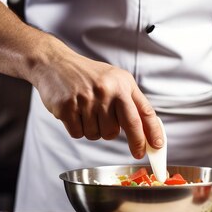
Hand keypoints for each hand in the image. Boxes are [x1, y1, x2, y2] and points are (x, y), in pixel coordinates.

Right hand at [30, 39, 162, 158]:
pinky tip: (76, 113)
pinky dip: (78, 129)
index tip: (157, 147)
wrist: (55, 63)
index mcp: (122, 84)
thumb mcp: (116, 80)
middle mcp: (106, 91)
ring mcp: (86, 100)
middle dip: (131, 142)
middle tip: (131, 146)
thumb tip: (148, 130)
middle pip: (120, 130)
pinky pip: (79, 134)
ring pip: (99, 135)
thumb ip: (132, 102)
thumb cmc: (88, 75)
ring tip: (89, 112)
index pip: (142, 113)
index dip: (151, 133)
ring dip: (95, 130)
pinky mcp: (67, 108)